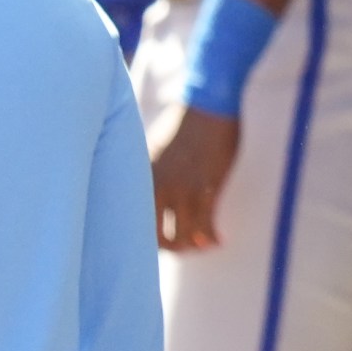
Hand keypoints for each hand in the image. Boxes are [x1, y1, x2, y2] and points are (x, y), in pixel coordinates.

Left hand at [150, 103, 240, 250]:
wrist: (210, 103)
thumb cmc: (187, 121)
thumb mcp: (156, 146)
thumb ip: (152, 171)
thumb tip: (156, 188)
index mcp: (141, 177)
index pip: (133, 220)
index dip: (147, 237)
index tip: (161, 241)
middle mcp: (156, 187)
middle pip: (155, 236)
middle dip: (170, 247)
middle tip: (184, 247)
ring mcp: (180, 189)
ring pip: (182, 236)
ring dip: (194, 246)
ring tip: (204, 246)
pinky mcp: (205, 188)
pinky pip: (205, 226)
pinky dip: (211, 238)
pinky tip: (218, 240)